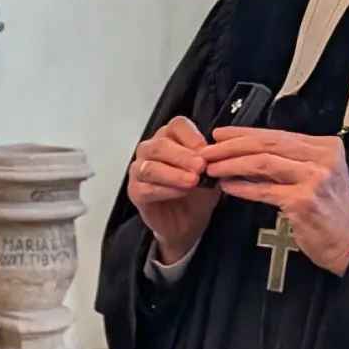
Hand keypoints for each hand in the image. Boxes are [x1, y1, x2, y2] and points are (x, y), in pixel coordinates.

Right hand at [128, 116, 219, 262]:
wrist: (188, 223)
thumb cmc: (197, 194)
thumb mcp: (210, 175)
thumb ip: (210, 162)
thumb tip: (214, 153)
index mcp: (170, 138)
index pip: (176, 125)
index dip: (191, 136)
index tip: (206, 151)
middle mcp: (150, 150)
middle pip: (160, 144)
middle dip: (183, 156)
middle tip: (201, 167)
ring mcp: (139, 169)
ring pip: (150, 166)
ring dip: (173, 173)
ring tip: (193, 181)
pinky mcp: (135, 191)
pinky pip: (146, 187)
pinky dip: (165, 190)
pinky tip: (181, 193)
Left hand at [201, 127, 348, 275]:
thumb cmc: (330, 210)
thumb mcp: (315, 175)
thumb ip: (287, 161)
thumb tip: (245, 151)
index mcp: (325, 147)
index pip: (277, 133)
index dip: (244, 133)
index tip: (221, 134)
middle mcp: (322, 159)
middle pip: (268, 143)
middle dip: (233, 145)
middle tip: (209, 149)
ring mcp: (314, 179)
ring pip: (262, 163)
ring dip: (232, 164)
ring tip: (212, 167)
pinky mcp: (303, 201)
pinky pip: (264, 190)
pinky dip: (242, 187)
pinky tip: (227, 186)